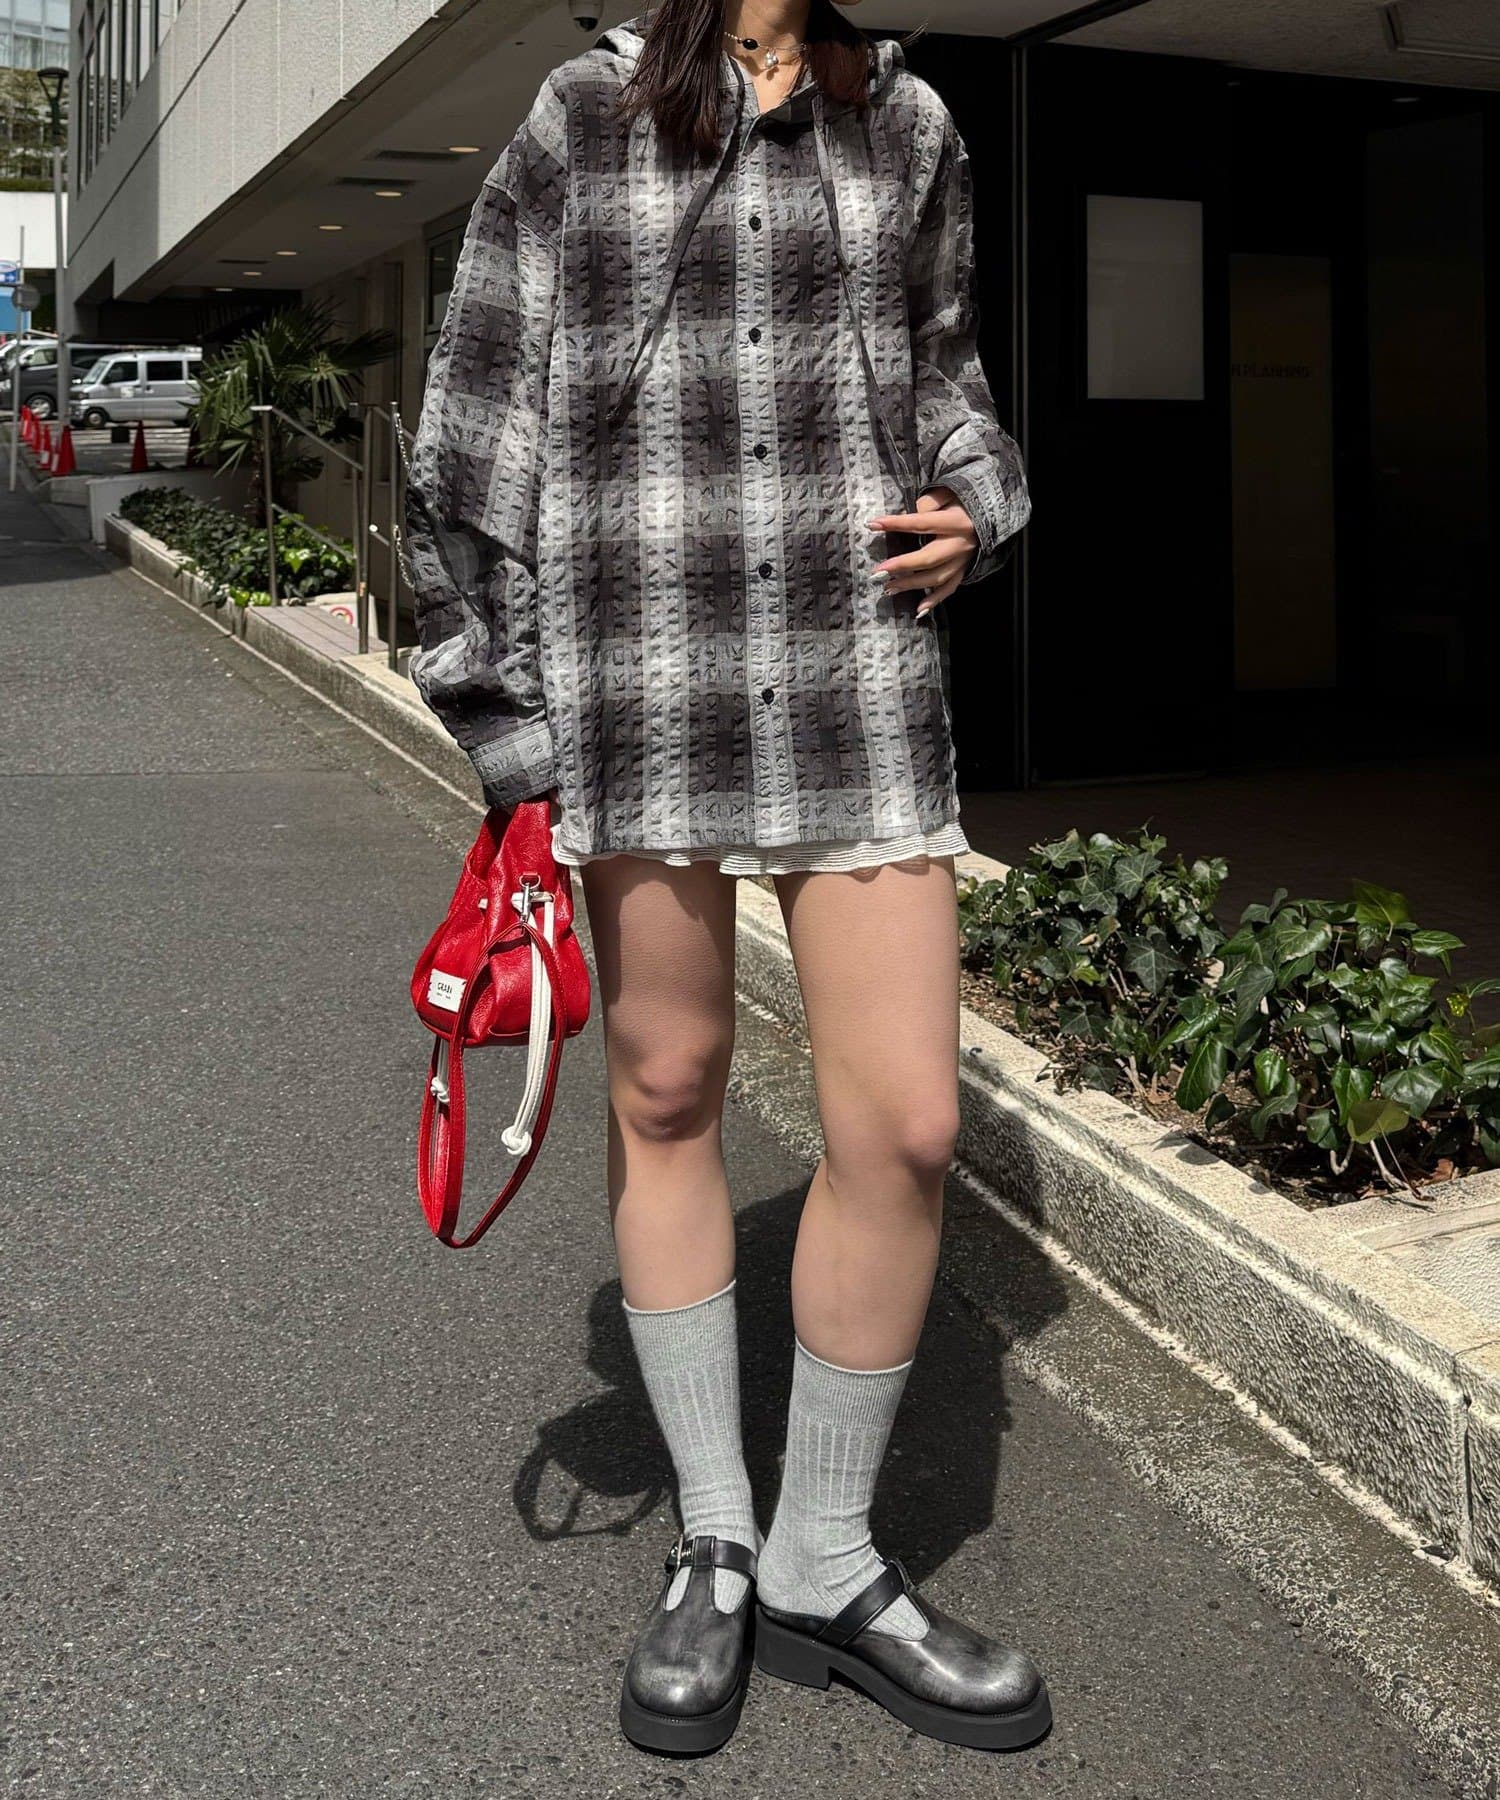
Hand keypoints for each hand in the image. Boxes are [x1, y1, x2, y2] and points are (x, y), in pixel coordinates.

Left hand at [867, 487, 977, 617]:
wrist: (991, 514)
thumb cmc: (964, 502)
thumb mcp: (948, 493)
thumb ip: (927, 503)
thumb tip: (904, 516)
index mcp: (955, 522)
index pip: (920, 523)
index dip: (896, 524)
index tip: (872, 524)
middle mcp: (959, 544)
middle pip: (928, 558)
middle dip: (902, 566)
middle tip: (878, 572)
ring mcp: (962, 561)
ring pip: (936, 578)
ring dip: (911, 585)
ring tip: (889, 588)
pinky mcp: (963, 570)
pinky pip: (949, 589)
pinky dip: (934, 601)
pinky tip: (918, 610)